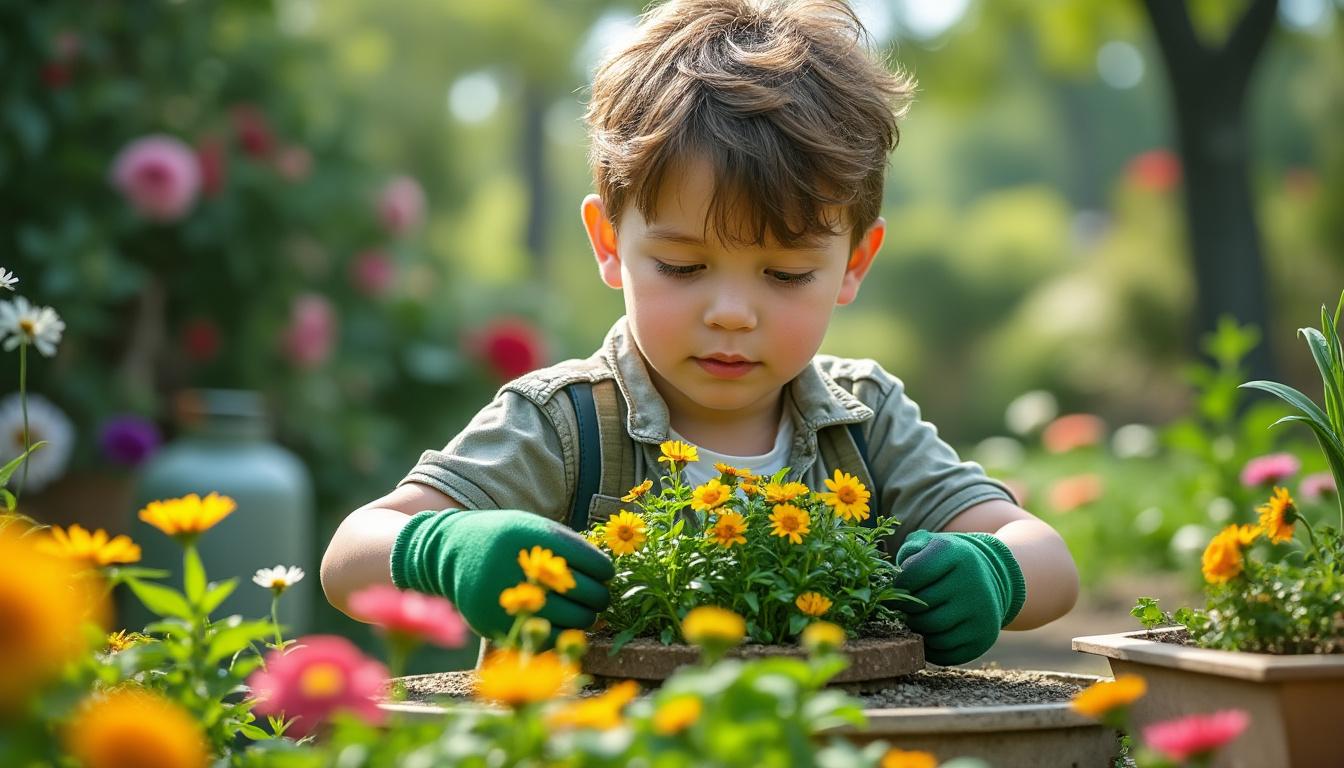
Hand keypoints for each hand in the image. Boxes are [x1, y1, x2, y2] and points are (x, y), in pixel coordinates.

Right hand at [391, 508, 614, 638]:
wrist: (446, 553)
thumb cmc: (501, 539)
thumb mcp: (530, 526)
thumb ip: (567, 546)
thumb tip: (608, 574)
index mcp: (532, 536)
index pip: (591, 561)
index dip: (605, 570)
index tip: (606, 573)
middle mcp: (518, 566)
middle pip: (584, 592)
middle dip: (600, 596)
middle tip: (601, 597)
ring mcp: (506, 597)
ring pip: (571, 619)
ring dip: (587, 618)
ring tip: (586, 612)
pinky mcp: (497, 623)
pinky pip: (546, 638)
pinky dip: (562, 635)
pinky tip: (564, 626)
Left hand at [891, 530, 1025, 665]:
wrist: (990, 578)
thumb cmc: (948, 563)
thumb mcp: (931, 544)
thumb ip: (909, 551)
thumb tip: (894, 574)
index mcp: (958, 555)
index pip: (913, 573)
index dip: (899, 584)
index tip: (900, 587)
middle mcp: (973, 583)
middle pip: (920, 608)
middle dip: (906, 609)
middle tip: (906, 607)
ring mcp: (981, 613)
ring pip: (931, 633)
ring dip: (917, 629)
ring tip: (918, 619)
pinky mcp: (983, 638)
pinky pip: (944, 654)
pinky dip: (930, 648)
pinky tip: (930, 634)